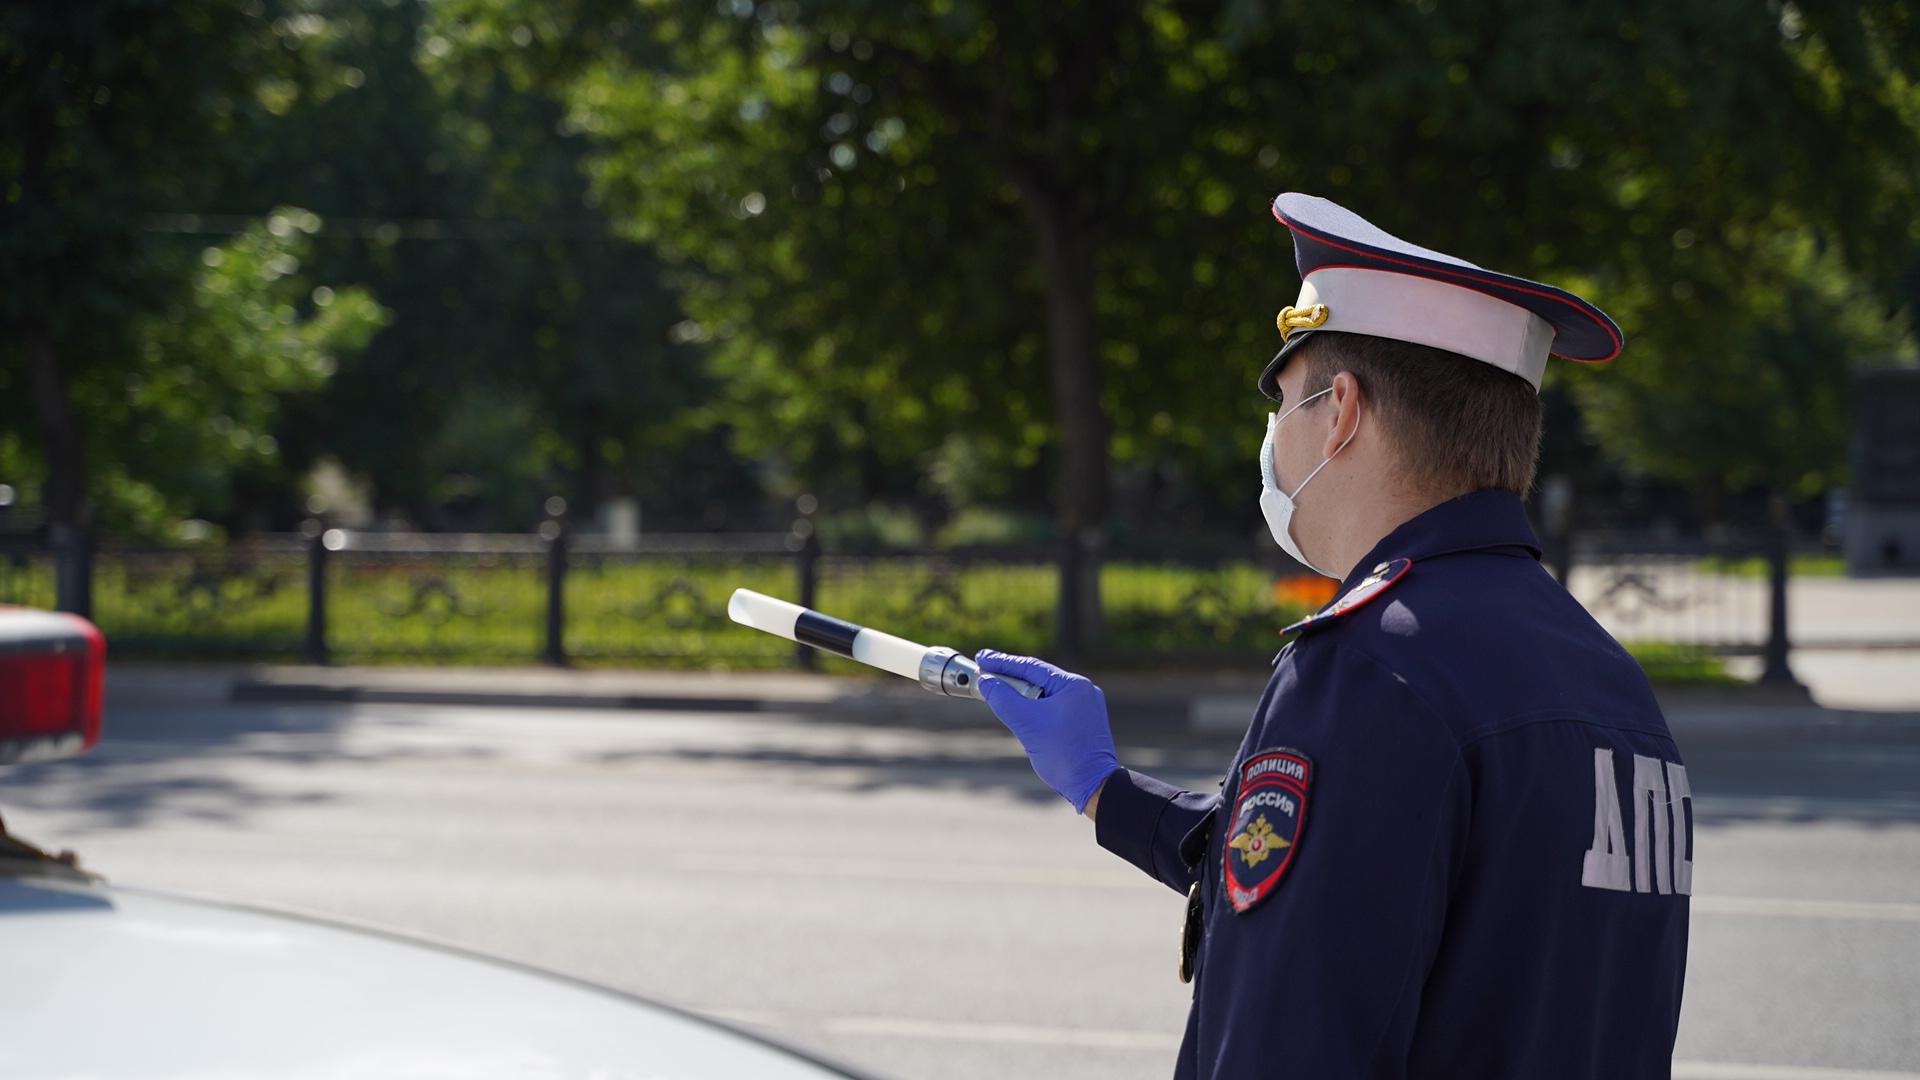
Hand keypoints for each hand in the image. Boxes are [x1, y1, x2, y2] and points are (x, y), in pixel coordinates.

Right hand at [975, 649, 1119, 812]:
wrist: (1092, 785)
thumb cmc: (1063, 755)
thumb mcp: (1026, 723)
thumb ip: (1003, 699)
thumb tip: (986, 682)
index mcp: (1074, 685)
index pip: (1032, 667)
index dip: (1003, 662)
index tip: (982, 657)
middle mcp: (1083, 692)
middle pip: (1039, 679)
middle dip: (1011, 679)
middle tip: (985, 674)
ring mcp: (1085, 708)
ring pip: (1045, 695)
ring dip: (1021, 695)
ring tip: (997, 693)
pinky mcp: (1083, 723)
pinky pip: (1053, 709)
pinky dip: (1033, 708)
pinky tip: (1019, 712)